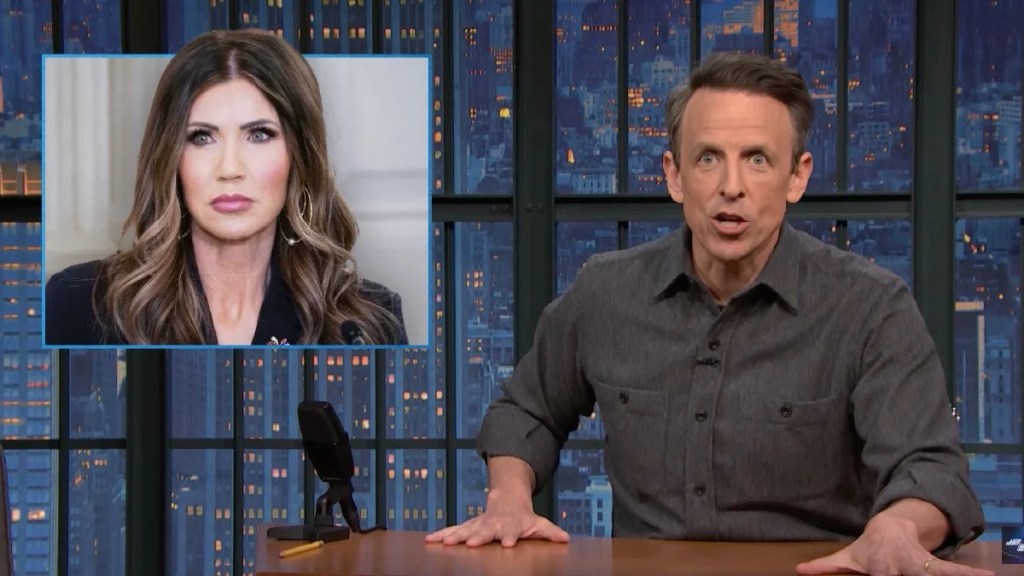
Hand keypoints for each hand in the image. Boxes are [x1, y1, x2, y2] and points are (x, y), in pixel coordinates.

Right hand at [424, 491, 569, 547]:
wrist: (506, 500)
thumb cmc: (524, 518)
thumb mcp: (539, 523)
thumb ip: (550, 532)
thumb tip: (566, 538)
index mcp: (510, 525)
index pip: (511, 531)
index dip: (510, 537)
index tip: (508, 544)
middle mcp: (493, 524)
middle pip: (485, 531)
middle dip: (478, 537)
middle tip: (471, 544)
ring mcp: (479, 524)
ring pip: (466, 530)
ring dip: (456, 536)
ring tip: (446, 543)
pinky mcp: (468, 527)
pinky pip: (453, 531)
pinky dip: (441, 535)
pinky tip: (429, 540)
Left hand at [795, 516, 992, 575]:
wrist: (892, 526)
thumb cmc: (868, 549)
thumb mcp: (847, 558)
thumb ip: (825, 567)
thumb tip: (799, 570)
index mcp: (878, 569)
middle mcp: (898, 568)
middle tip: (903, 575)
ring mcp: (917, 566)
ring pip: (931, 574)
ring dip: (949, 574)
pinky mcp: (933, 565)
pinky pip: (951, 571)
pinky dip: (967, 574)